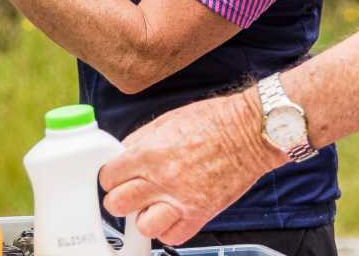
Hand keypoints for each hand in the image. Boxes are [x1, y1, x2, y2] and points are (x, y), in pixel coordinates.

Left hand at [100, 91, 286, 243]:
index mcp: (148, 152)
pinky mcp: (200, 213)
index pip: (108, 176)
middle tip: (131, 193)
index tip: (117, 177)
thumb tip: (123, 155)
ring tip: (152, 207)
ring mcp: (180, 198)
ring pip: (142, 225)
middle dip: (120, 199)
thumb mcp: (166, 120)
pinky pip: (173, 237)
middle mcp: (160, 177)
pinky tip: (172, 216)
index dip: (111, 177)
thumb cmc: (214, 121)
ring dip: (144, 218)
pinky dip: (169, 230)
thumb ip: (140, 141)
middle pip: (117, 204)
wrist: (250, 131)